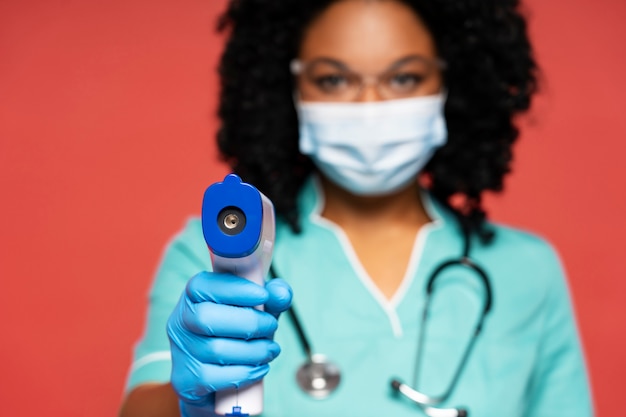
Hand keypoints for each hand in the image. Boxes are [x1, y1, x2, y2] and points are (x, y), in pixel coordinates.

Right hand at [166, 271, 291, 415]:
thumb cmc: (234, 333)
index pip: (203, 285)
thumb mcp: (253, 310)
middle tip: (271, 325)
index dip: (234, 288)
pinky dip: (245, 373)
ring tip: (271, 349)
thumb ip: (270, 298)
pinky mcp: (185, 380)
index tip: (263, 295)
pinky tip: (259, 368)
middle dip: (248, 322)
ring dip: (253, 350)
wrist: (209, 377)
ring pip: (216, 350)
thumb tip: (282, 293)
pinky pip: (216, 377)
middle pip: (207, 318)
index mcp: (193, 296)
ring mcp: (181, 352)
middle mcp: (180, 321)